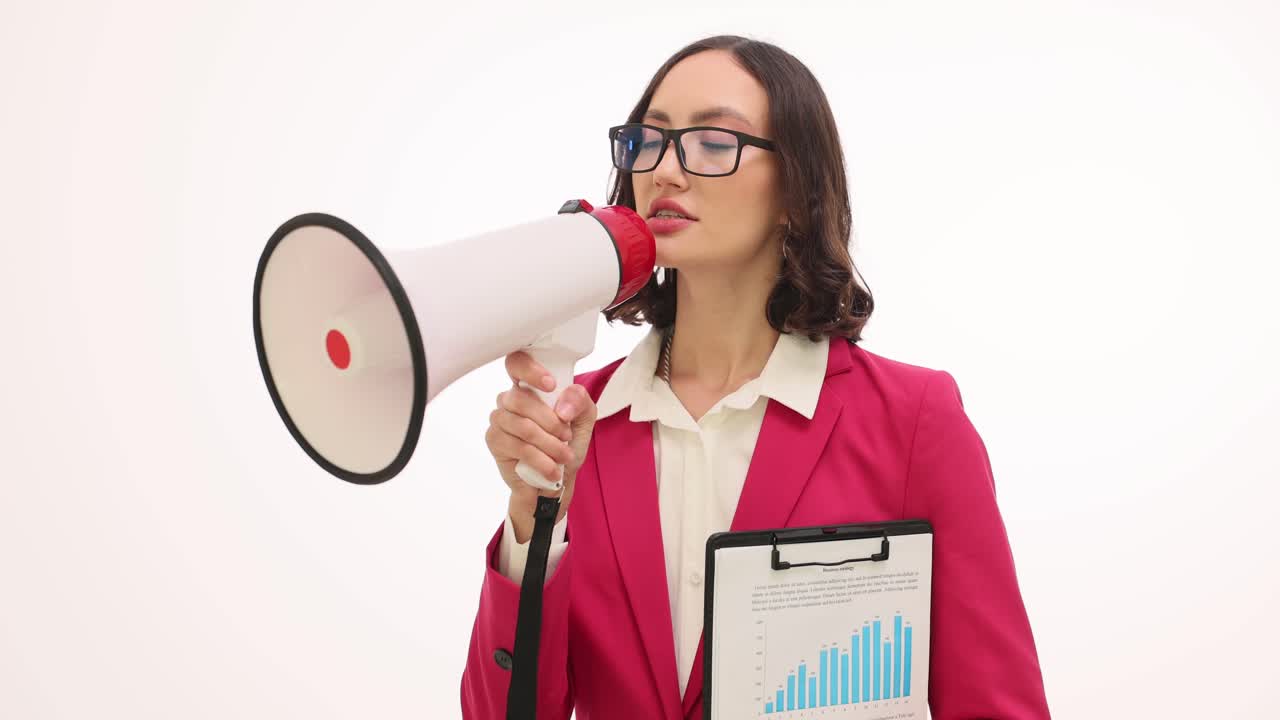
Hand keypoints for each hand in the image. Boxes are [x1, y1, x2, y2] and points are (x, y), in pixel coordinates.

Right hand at [484, 350, 597, 542]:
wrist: (553, 483)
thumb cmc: (565, 446)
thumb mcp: (584, 421)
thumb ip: (580, 402)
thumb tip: (562, 407)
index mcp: (530, 386)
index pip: (517, 363)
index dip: (529, 369)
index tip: (550, 385)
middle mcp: (510, 398)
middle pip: (521, 399)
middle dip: (551, 422)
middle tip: (566, 437)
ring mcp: (499, 418)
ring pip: (523, 426)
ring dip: (550, 444)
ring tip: (563, 457)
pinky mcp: (494, 440)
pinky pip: (518, 446)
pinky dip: (541, 460)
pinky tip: (551, 469)